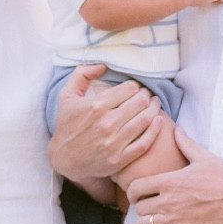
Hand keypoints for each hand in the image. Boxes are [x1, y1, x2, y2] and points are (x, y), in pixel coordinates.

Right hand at [48, 63, 160, 183]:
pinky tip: (158, 121)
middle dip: (146, 95)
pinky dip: (155, 130)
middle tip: (147, 95)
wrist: (64, 159)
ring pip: (145, 120)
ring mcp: (113, 143)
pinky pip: (145, 143)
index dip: (135, 86)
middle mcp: (106, 124)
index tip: (136, 88)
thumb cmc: (67, 125)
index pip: (129, 89)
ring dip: (154, 109)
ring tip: (155, 104)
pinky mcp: (119, 159)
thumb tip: (103, 64)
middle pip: (140, 102)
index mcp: (95, 106)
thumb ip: (82, 74)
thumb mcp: (67, 96)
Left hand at [129, 127, 222, 223]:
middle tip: (150, 211)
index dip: (133, 193)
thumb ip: (185, 144)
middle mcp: (169, 201)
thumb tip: (176, 129)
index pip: (135, 188)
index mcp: (170, 181)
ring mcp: (176, 221)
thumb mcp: (203, 157)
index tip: (139, 196)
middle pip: (139, 209)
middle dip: (141, 211)